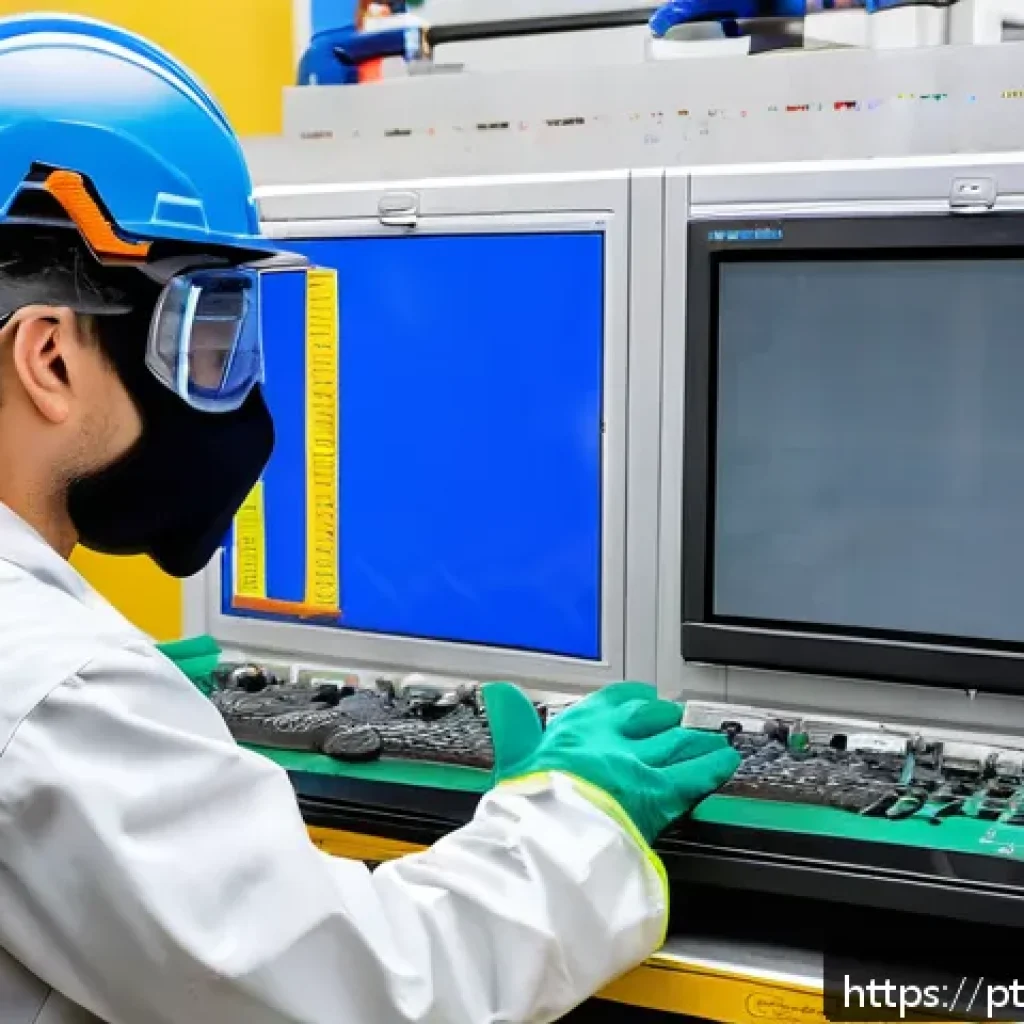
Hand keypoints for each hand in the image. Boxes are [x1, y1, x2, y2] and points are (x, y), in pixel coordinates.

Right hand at [483, 681, 740, 844]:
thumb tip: (498, 691)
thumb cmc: (527, 804)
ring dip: (696, 739)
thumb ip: (512, 722)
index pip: (614, 701)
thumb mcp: (511, 756)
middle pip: (653, 718)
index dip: (632, 699)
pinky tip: (726, 761)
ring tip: (710, 738)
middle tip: (679, 720)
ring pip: (679, 742)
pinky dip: (714, 765)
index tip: (641, 698)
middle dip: (668, 719)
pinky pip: (698, 772)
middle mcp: (614, 736)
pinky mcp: (662, 792)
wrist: (548, 838)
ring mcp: (641, 762)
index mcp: (578, 726)